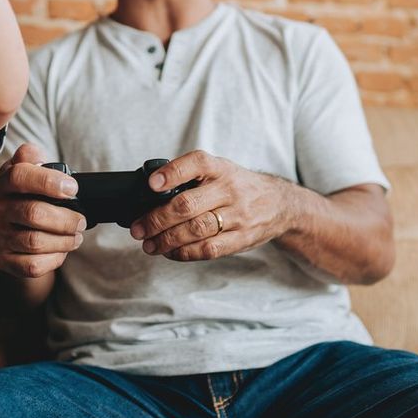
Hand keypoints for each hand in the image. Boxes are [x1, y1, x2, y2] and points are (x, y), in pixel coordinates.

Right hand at [0, 143, 86, 278]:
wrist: (8, 229)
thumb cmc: (24, 195)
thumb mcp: (25, 170)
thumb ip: (31, 156)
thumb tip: (36, 155)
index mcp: (3, 184)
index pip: (19, 176)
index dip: (48, 181)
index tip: (72, 188)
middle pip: (33, 213)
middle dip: (66, 218)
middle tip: (81, 220)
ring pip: (35, 241)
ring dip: (64, 240)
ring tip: (76, 235)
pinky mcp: (3, 260)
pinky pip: (32, 265)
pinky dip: (53, 259)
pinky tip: (61, 250)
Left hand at [129, 151, 290, 261]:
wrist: (279, 204)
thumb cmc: (238, 186)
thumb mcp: (220, 170)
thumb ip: (191, 177)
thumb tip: (149, 191)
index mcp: (221, 168)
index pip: (197, 164)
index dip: (172, 173)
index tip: (152, 184)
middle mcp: (230, 190)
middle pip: (188, 205)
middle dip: (157, 219)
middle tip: (138, 228)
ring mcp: (237, 216)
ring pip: (196, 230)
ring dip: (166, 240)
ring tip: (149, 244)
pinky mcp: (240, 239)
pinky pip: (208, 249)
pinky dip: (184, 253)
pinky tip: (170, 252)